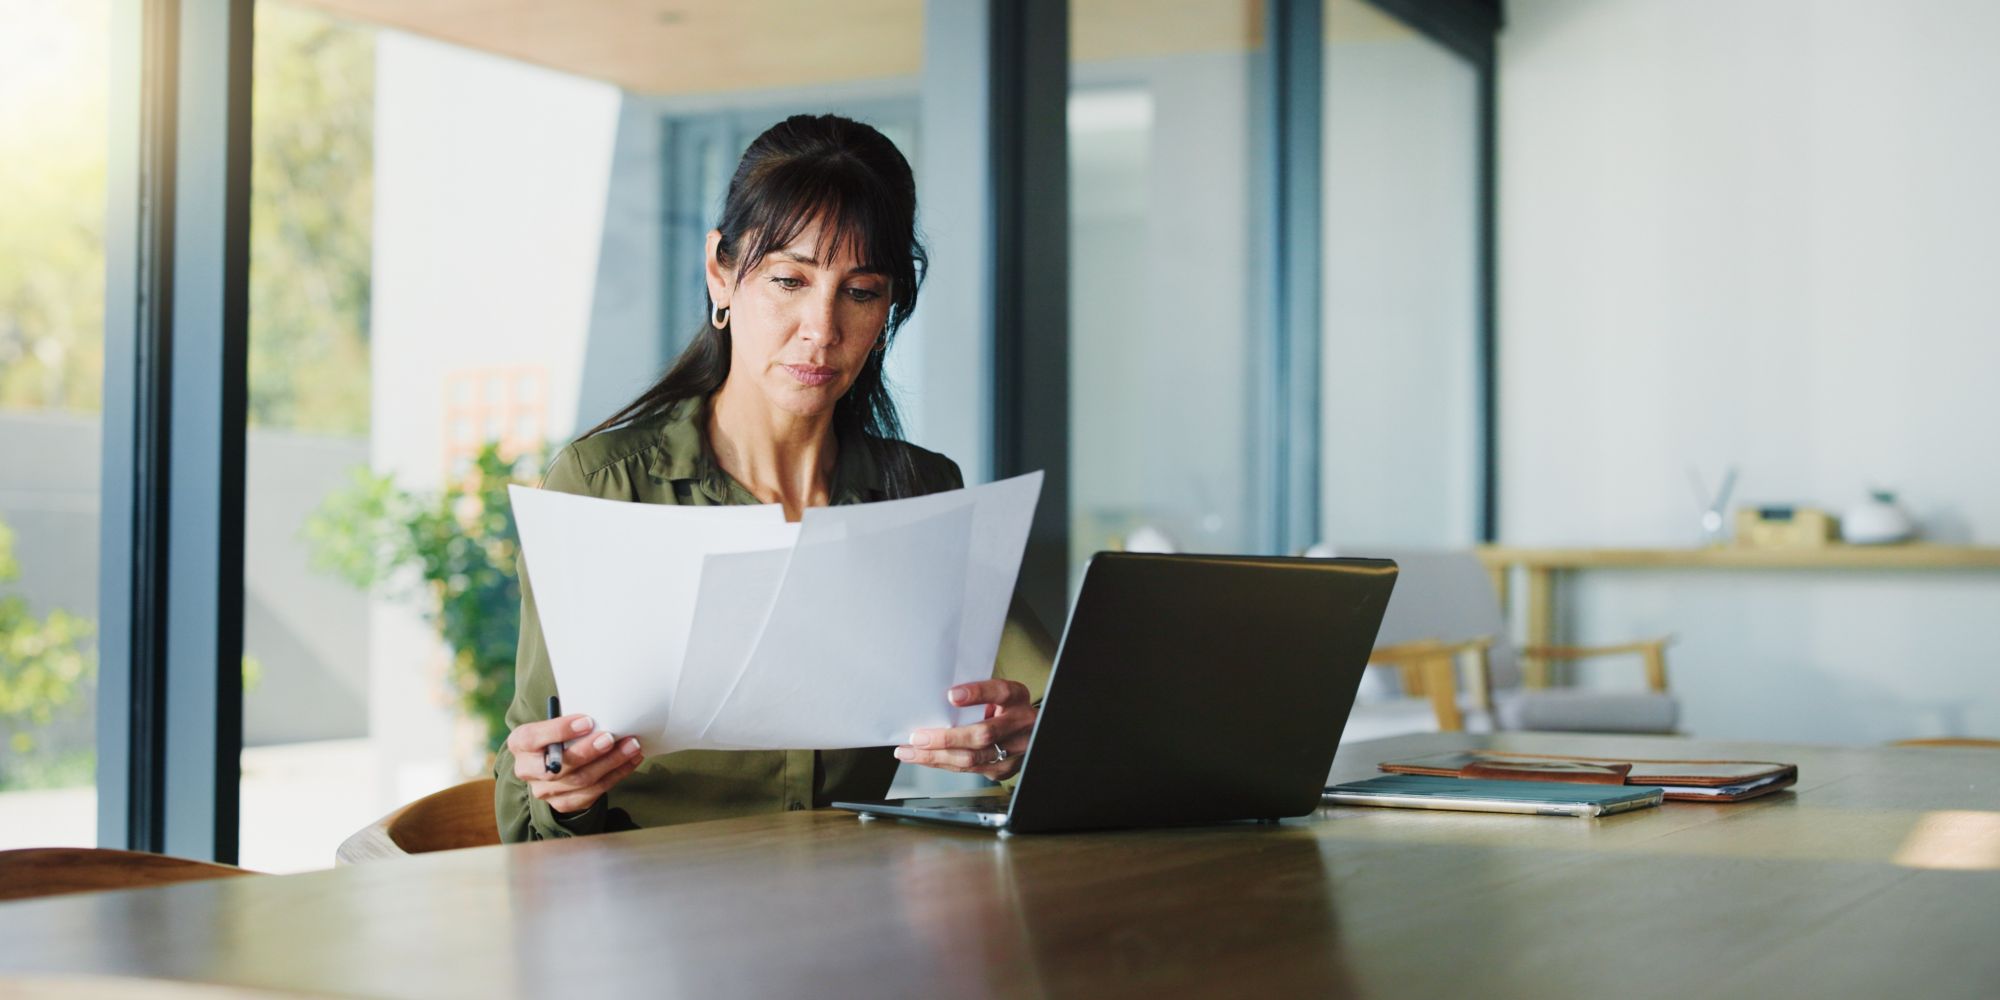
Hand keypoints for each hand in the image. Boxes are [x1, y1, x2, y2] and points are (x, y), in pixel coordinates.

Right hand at [506, 713, 644, 814]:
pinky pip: (594, 792)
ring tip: (631, 746)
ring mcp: (544, 791)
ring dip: (611, 763)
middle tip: (612, 737)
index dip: (560, 730)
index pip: (533, 738)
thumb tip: (601, 713)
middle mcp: (527, 770)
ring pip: (581, 780)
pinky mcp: (563, 804)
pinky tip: (631, 760)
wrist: (550, 764)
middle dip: (589, 751)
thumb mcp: (553, 723)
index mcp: (520, 743)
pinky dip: (616, 775)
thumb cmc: (557, 735)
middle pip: (560, 765)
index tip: (587, 721)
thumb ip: (569, 721)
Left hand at [894, 680, 1034, 780]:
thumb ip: (976, 694)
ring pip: (972, 759)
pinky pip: (969, 769)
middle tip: (917, 737)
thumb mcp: (997, 693)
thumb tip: (938, 699)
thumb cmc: (1005, 708)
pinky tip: (926, 759)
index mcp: (1016, 698)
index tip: (952, 695)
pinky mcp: (1004, 770)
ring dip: (936, 757)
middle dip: (946, 738)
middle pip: (983, 734)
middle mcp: (1019, 724)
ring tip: (910, 752)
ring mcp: (1014, 751)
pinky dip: (943, 764)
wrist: (1031, 732)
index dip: (977, 694)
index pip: (1000, 692)